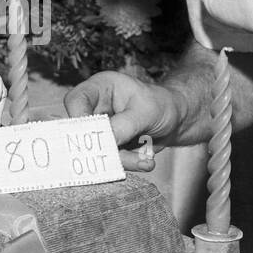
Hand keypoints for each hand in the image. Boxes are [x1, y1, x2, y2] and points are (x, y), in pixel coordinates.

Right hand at [64, 71, 183, 168]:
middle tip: (120, 154)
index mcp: (100, 88)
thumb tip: (105, 142)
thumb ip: (124, 125)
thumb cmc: (161, 105)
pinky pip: (109, 161)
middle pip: (81, 131)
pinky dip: (128, 164)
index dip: (78, 119)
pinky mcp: (108, 147)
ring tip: (145, 160)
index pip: (76, 100)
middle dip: (102, 146)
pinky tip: (146, 161)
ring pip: (96, 150)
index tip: (92, 136)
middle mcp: (95, 108)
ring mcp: (100, 130)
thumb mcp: (146, 111)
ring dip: (120, 159)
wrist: (175, 120)